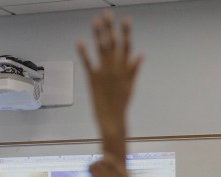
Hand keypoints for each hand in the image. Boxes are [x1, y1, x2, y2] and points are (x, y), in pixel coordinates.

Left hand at [77, 11, 141, 155]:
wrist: (112, 119)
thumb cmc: (121, 104)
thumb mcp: (131, 86)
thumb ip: (134, 69)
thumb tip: (141, 55)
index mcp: (126, 70)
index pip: (127, 46)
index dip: (126, 32)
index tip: (126, 19)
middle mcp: (116, 69)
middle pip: (114, 44)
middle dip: (111, 28)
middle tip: (107, 14)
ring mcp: (105, 73)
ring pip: (102, 50)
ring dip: (99, 34)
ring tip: (95, 21)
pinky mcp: (93, 80)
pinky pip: (88, 63)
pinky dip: (84, 52)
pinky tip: (79, 41)